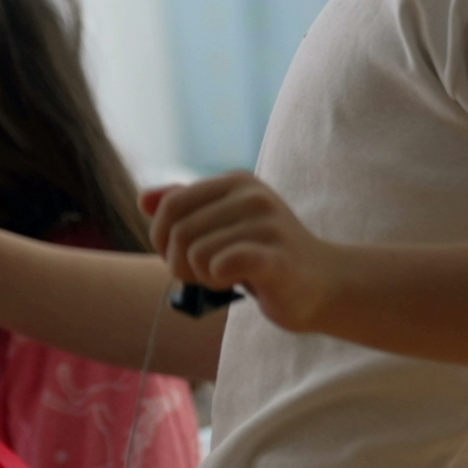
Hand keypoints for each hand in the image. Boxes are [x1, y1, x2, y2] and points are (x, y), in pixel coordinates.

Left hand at [143, 172, 342, 332]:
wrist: (323, 285)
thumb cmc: (265, 257)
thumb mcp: (222, 226)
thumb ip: (186, 209)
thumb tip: (144, 199)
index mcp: (236, 182)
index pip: (170, 205)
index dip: (161, 238)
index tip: (180, 257)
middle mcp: (252, 195)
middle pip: (178, 231)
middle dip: (179, 263)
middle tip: (204, 275)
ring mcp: (268, 224)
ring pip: (196, 254)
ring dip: (203, 277)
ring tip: (227, 278)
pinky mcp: (277, 257)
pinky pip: (223, 265)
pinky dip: (219, 280)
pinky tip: (237, 283)